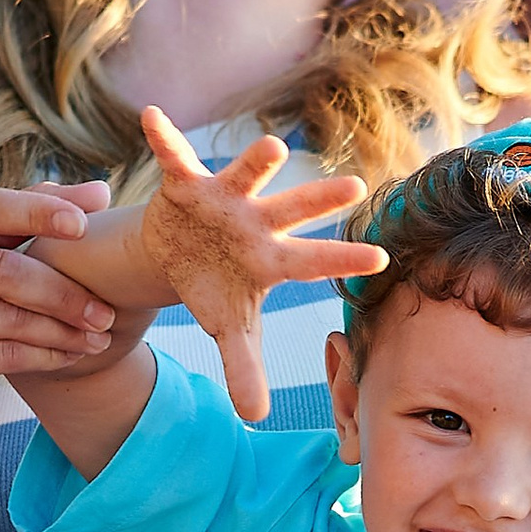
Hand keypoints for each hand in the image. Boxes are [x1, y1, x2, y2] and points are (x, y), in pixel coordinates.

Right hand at [0, 180, 118, 412]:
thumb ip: (26, 207)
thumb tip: (101, 191)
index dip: (34, 214)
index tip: (85, 225)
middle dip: (62, 292)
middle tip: (106, 310)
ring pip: (5, 319)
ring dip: (62, 330)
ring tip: (99, 333)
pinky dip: (44, 355)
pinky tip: (72, 353)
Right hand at [135, 109, 389, 423]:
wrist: (177, 252)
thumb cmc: (215, 287)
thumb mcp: (228, 327)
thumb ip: (243, 365)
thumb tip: (255, 415)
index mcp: (271, 260)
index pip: (314, 262)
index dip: (344, 260)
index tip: (382, 259)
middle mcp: (256, 223)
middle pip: (293, 211)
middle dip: (320, 200)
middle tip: (356, 186)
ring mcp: (225, 198)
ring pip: (246, 175)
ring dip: (256, 162)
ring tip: (273, 146)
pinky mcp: (187, 183)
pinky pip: (174, 157)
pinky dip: (162, 137)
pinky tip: (148, 116)